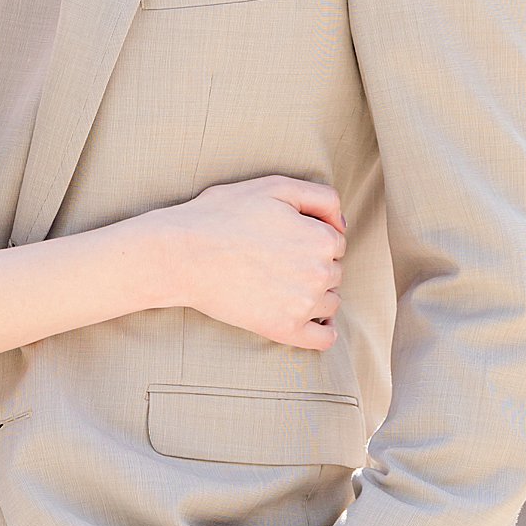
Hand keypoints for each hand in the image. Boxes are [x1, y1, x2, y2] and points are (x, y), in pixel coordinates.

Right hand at [154, 176, 345, 349]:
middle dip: (312, 266)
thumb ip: (320, 197)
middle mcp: (320, 273)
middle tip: (274, 259)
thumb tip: (343, 224)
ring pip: (330, 302)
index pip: (335, 242)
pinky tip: (307, 321)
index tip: (282, 238)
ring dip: (315, 295)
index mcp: (322, 238)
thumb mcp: (274, 186)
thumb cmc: (222, 215)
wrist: (182, 254)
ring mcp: (304, 305)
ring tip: (279, 284)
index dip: (310, 237)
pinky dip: (322, 331)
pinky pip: (324, 339)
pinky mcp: (285, 329)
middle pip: (334, 272)